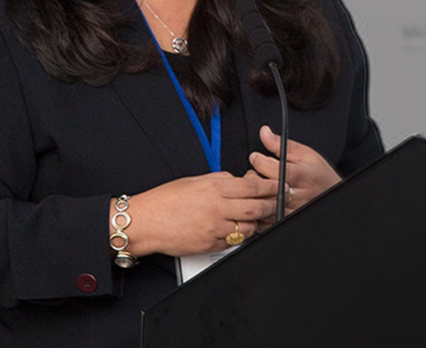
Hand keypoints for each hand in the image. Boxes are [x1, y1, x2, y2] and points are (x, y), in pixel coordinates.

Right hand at [121, 171, 279, 257]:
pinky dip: (239, 236)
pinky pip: (234, 242)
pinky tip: (237, 229)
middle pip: (257, 208)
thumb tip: (240, 181)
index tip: (279, 185)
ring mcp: (214, 229)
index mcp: (213, 188)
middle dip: (271, 206)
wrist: (146, 222)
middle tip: (277, 203)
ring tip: (256, 218)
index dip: (271, 187)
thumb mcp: (195, 180)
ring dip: (256, 223)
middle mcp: (216, 208)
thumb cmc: (166, 200)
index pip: (252, 187)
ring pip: (249, 228)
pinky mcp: (210, 245)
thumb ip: (220, 180)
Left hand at [249, 125, 341, 223]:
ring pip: (266, 207)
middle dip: (255, 180)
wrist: (331, 194)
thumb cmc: (318, 174)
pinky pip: (266, 221)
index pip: (279, 171)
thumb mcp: (305, 154)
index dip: (262, 162)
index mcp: (304, 177)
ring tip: (255, 187)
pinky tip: (258, 201)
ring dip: (255, 196)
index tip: (254, 157)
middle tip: (252, 173)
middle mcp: (299, 196)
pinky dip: (258, 212)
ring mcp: (293, 211)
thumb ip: (281, 144)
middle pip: (269, 190)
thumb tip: (264, 132)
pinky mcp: (286, 222)